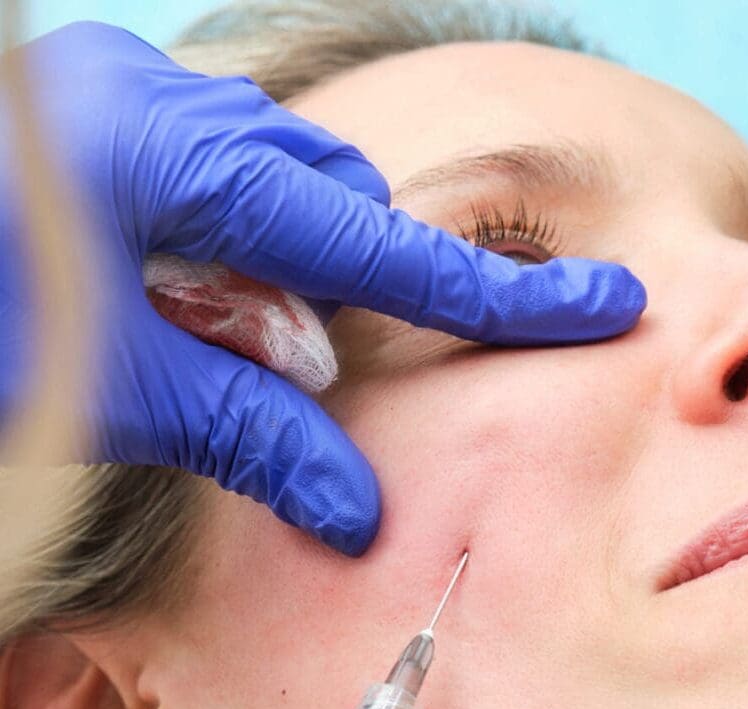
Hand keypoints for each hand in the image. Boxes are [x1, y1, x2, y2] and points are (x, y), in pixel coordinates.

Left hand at [0, 22, 645, 554]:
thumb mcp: (94, 388)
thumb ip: (238, 427)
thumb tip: (356, 509)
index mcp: (167, 163)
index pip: (380, 250)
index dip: (499, 295)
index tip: (606, 303)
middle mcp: (153, 109)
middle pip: (333, 204)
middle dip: (368, 289)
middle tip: (346, 371)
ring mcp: (114, 102)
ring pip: (272, 186)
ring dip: (292, 274)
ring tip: (256, 342)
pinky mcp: (82, 123)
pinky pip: (210, 176)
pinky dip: (231, 247)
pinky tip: (198, 298)